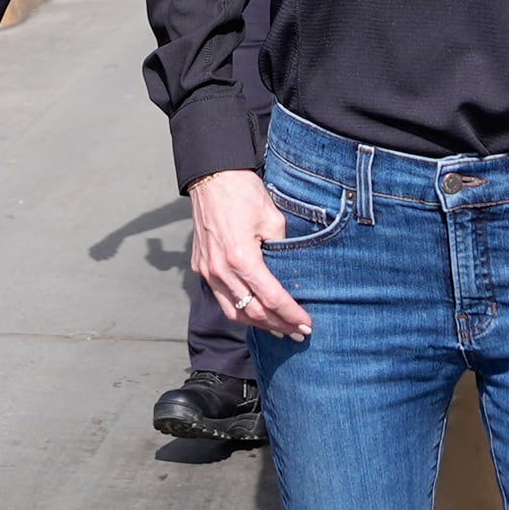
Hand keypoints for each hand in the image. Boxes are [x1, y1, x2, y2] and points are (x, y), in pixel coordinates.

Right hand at [188, 169, 311, 339]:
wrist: (212, 176)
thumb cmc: (242, 192)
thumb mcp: (273, 219)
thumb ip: (283, 249)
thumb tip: (291, 270)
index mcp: (242, 259)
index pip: (272, 298)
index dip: (292, 315)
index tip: (307, 325)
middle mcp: (221, 271)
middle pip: (253, 312)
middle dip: (278, 325)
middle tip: (298, 333)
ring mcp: (207, 270)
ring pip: (233, 312)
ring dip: (258, 324)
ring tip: (278, 329)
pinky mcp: (201, 266)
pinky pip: (221, 298)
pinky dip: (239, 310)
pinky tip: (254, 312)